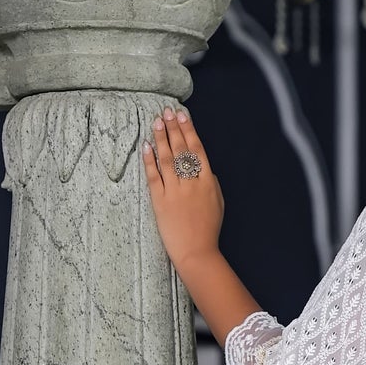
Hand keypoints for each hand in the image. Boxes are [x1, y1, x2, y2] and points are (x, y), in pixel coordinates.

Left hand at [142, 106, 224, 274]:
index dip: (189, 131)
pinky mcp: (160, 201)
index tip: (183, 117)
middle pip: (181, 150)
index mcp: (207, 182)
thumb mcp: (219, 204)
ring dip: (161, 138)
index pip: (197, 150)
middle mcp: (191, 183)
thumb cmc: (209, 230)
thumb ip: (211, 183)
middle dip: (173, 129)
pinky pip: (153, 176)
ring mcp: (175, 191)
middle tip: (166, 112)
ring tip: (157, 122)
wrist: (197, 253)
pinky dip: (149, 160)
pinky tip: (147, 146)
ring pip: (166, 159)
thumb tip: (204, 169)